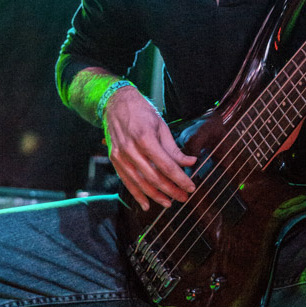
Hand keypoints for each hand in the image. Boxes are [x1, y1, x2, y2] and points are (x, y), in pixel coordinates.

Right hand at [102, 86, 196, 210]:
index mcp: (145, 138)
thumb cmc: (141, 112)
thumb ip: (174, 148)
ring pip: (140, 182)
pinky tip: (147, 204)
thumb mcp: (161, 126)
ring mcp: (121, 156)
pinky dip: (137, 194)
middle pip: (154, 177)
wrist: (115, 102)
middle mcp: (131, 149)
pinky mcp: (114, 159)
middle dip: (171, 190)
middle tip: (183, 197)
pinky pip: (127, 181)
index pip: (166, 165)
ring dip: (156, 196)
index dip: (180, 179)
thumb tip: (190, 163)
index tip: (191, 187)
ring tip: (169, 203)